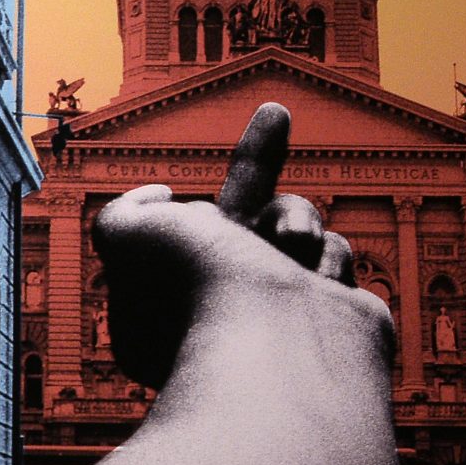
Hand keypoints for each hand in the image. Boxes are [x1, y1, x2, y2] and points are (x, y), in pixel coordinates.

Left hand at [95, 102, 391, 390]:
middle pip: (248, 208)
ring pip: (300, 225)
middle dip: (262, 156)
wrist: (282, 352)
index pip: (182, 223)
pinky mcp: (334, 313)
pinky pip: (336, 258)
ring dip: (296, 220)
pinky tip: (316, 285)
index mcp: (175, 291)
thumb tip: (165, 195)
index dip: (172, 198)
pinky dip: (327, 262)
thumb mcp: (128, 235)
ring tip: (290, 246)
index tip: (172, 183)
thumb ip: (131, 208)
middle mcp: (228, 300)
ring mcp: (283, 307)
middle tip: (275, 112)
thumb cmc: (203, 294)